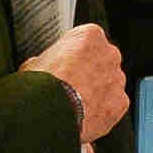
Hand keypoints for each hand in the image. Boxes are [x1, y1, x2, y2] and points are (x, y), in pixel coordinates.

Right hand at [21, 23, 127, 141]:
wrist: (50, 116)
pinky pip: (112, 104)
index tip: (62, 64)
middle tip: (67, 86)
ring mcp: (117, 79)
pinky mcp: (121, 102)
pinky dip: (100, 110)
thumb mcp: (32, 64)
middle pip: (100, 60)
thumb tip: (41, 67)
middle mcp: (109, 54)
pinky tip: (82, 116)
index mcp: (90, 36)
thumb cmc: (40, 87)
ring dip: (95, 92)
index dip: (70, 55)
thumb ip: (47, 60)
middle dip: (86, 72)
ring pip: (108, 83)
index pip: (84, 40)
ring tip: (72, 104)